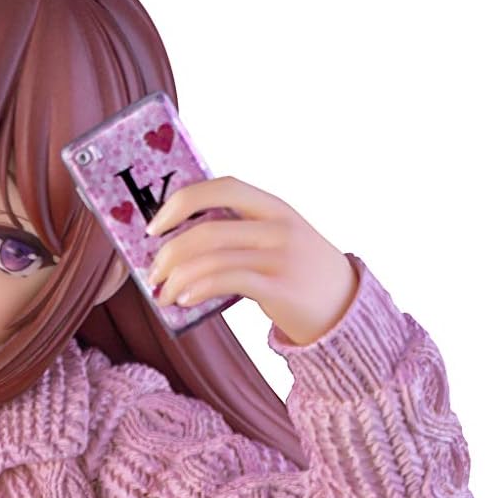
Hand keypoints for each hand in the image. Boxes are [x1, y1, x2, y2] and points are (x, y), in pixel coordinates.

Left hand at [147, 176, 359, 346]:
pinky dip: (197, 290)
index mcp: (275, 206)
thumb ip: (243, 234)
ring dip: (176, 278)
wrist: (345, 310)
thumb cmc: (302, 277)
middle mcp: (279, 226)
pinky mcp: (279, 288)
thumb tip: (184, 246)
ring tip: (162, 295)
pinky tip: (183, 301)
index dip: (183, 201)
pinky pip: (226, 282)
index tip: (154, 225)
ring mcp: (280, 256)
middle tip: (152, 273)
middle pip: (208, 227)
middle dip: (169, 251)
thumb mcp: (279, 241)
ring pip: (212, 258)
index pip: (224, 187)